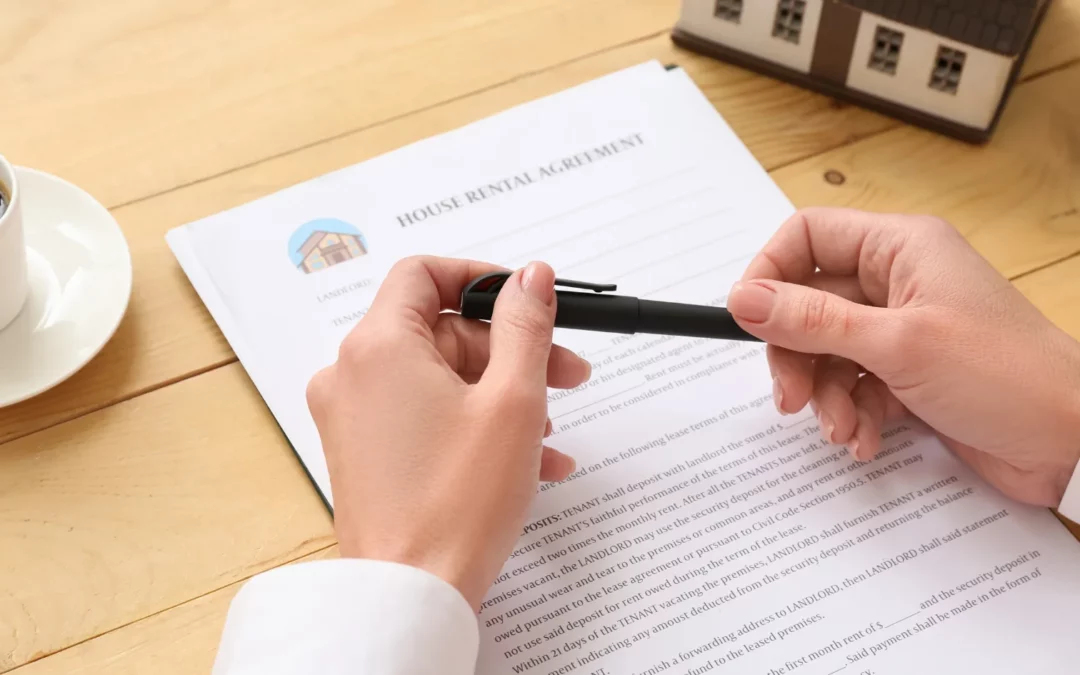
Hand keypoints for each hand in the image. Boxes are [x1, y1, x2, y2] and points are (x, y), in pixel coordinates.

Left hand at [306, 257, 589, 609]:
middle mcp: (353, 374)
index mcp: (379, 346)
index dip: (481, 279)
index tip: (525, 300)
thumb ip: (525, 327)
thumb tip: (530, 278)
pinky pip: (424, 415)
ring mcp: (353, 416)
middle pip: (441, 330)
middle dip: (510, 349)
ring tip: (551, 429)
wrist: (412, 593)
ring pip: (438, 377)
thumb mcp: (512, 401)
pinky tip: (529, 457)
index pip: (423, 274)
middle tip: (565, 372)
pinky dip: (472, 423)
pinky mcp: (364, 451)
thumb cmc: (456, 506)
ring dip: (500, 393)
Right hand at [727, 207, 1079, 508]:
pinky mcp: (908, 374)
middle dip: (795, 355)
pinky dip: (851, 414)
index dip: (770, 273)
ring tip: (842, 429)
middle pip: (807, 304)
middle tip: (791, 397)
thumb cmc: (1007, 376)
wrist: (1073, 442)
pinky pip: (852, 386)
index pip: (807, 236)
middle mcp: (897, 282)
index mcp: (899, 249)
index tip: (747, 317)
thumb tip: (743, 298)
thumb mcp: (897, 345)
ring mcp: (902, 330)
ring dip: (825, 396)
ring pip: (826, 352)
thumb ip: (812, 321)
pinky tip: (865, 439)